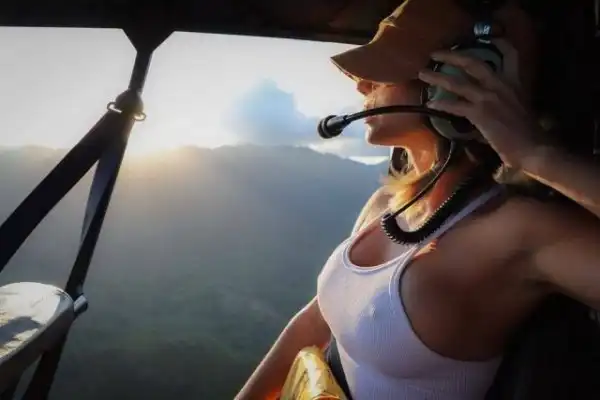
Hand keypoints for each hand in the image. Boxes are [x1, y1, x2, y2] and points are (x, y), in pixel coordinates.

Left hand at [417, 39, 547, 169]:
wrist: (531, 146)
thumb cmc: (525, 130)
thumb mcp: (518, 105)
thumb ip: (502, 97)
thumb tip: (484, 100)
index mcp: (514, 81)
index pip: (510, 54)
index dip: (498, 43)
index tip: (484, 38)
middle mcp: (500, 84)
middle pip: (473, 63)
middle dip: (452, 56)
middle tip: (435, 54)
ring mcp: (488, 98)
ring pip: (457, 83)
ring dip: (437, 77)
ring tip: (423, 74)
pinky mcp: (479, 113)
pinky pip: (455, 105)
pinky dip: (441, 103)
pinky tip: (430, 103)